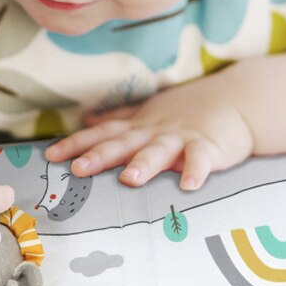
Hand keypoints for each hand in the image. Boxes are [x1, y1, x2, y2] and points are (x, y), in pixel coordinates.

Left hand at [44, 74, 254, 191]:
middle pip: (124, 143)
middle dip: (101, 156)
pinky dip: (196, 171)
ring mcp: (181, 138)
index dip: (76, 144)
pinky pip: (201, 159)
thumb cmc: (187, 110)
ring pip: (160, 151)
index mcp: (139, 127)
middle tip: (78, 169)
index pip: (102, 134)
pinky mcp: (208, 146)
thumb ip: (119, 120)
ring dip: (145, 163)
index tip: (50, 155)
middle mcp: (155, 131)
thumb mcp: (148, 112)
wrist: (235, 99)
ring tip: (130, 179)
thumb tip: (86, 121)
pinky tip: (190, 186)